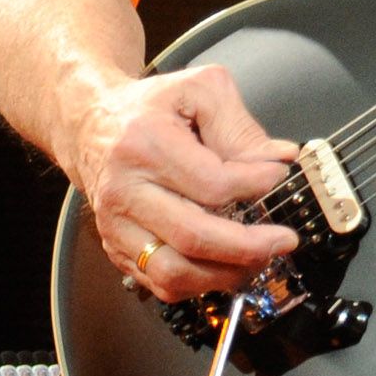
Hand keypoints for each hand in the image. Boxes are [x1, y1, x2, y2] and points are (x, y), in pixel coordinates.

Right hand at [71, 64, 298, 303]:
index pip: (211, 183)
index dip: (255, 185)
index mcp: (146, 145)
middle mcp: (125, 190)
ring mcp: (116, 224)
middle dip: (248, 246)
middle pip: (193, 236)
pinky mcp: (115, 245)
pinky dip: (198, 284)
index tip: (279, 176)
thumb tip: (280, 159)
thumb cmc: (151, 107)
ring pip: (172, 272)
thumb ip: (241, 127)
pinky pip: (159, 282)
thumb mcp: (201, 91)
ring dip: (224, 274)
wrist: (91, 124)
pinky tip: (226, 267)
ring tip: (259, 260)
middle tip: (284, 240)